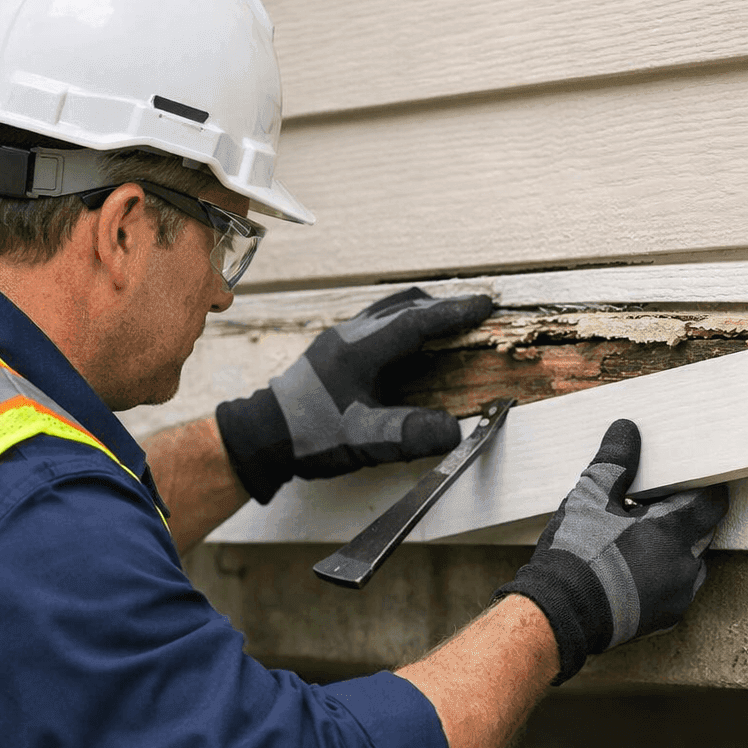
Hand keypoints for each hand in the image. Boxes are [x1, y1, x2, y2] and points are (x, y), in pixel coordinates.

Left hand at [215, 287, 492, 501]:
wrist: (262, 437)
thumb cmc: (309, 437)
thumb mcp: (365, 441)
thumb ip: (410, 435)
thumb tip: (454, 432)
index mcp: (360, 351)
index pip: (416, 321)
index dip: (454, 313)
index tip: (485, 306)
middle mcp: (349, 336)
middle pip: (403, 306)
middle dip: (443, 307)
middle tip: (474, 311)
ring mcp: (337, 340)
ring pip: (387, 310)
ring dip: (421, 311)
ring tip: (447, 321)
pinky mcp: (331, 351)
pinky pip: (375, 323)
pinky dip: (401, 323)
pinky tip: (408, 344)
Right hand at [492, 418, 728, 684]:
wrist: (557, 615)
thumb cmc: (573, 557)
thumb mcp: (589, 499)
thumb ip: (614, 463)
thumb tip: (626, 429)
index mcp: (672, 535)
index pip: (711, 504)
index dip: (703, 489)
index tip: (689, 480)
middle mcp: (684, 569)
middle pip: (699, 533)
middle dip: (680, 518)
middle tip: (650, 506)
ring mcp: (676, 599)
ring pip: (687, 563)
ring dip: (670, 549)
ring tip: (636, 538)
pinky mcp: (662, 619)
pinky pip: (672, 590)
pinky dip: (659, 575)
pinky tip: (629, 567)